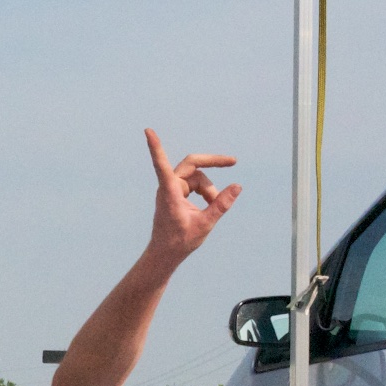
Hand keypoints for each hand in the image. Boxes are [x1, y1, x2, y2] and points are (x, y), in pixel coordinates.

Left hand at [145, 128, 240, 262]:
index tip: (148, 132)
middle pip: (192, 164)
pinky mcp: (175, 192)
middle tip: (233, 162)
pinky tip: (209, 204)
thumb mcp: (205, 224)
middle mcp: (168, 187)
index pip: (161, 165)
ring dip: (209, 190)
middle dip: (212, 164)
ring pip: (197, 177)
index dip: (156, 148)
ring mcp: (171, 188)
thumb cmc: (180, 241)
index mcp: (169, 193)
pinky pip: (195, 184)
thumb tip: (237, 186)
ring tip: (212, 207)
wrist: (165, 253)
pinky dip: (205, 192)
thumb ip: (221, 204)